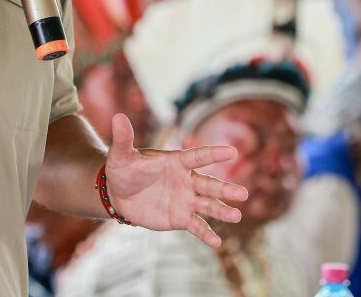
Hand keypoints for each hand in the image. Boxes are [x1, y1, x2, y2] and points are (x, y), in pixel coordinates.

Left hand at [105, 113, 247, 248]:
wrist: (118, 195)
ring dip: (222, 211)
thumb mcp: (121, 155)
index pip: (197, 157)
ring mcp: (185, 200)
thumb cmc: (123, 170)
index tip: (232, 152)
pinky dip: (206, 234)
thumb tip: (117, 116)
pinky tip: (216, 243)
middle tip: (243, 194)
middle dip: (225, 189)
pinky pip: (196, 226)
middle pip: (209, 184)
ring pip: (208, 205)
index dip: (213, 154)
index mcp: (176, 161)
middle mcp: (186, 180)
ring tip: (236, 216)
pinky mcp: (180, 218)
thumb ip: (123, 139)